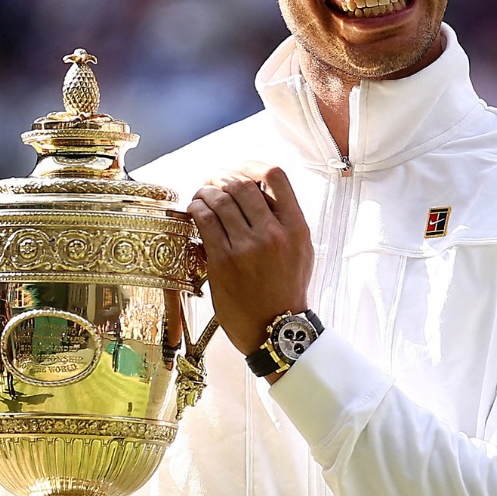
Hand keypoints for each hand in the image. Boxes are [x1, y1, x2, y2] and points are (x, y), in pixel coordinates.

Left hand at [188, 165, 312, 357]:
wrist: (275, 329)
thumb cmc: (287, 290)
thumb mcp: (302, 251)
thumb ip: (286, 221)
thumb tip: (261, 192)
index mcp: (296, 227)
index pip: (275, 175)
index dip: (252, 165)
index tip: (240, 171)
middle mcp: (273, 233)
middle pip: (242, 183)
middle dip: (223, 177)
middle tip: (214, 182)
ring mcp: (247, 247)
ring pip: (220, 198)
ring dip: (205, 190)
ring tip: (201, 195)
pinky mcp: (224, 261)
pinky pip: (205, 220)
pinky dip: (197, 208)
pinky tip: (195, 211)